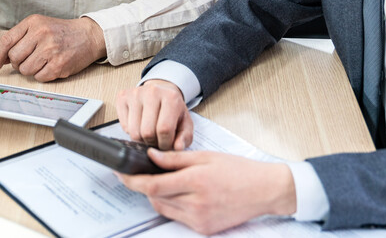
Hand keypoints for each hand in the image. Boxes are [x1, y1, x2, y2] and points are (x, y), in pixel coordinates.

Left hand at [0, 15, 106, 81]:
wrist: (88, 36)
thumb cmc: (61, 32)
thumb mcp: (39, 26)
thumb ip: (20, 39)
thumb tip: (1, 59)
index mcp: (33, 23)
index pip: (7, 40)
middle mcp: (41, 34)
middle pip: (14, 58)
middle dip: (18, 63)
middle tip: (29, 59)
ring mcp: (50, 50)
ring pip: (25, 70)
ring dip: (31, 70)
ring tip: (42, 61)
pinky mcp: (59, 65)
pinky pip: (39, 77)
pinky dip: (42, 75)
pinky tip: (50, 66)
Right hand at [117, 80, 193, 149]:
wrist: (161, 92)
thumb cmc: (173, 110)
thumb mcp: (185, 123)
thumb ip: (185, 138)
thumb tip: (177, 148)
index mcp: (171, 97)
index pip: (164, 130)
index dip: (165, 144)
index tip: (166, 144)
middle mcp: (152, 92)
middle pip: (147, 132)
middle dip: (153, 142)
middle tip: (157, 139)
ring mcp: (136, 93)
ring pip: (134, 132)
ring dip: (142, 139)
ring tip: (149, 133)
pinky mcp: (123, 97)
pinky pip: (124, 126)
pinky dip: (132, 131)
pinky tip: (139, 125)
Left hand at [117, 152, 295, 234]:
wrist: (264, 190)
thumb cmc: (238, 170)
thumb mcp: (205, 157)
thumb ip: (175, 158)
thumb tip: (151, 156)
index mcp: (196, 181)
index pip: (153, 184)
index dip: (132, 180)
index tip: (121, 173)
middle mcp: (196, 204)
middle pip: (155, 197)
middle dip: (144, 185)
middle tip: (141, 172)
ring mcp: (199, 219)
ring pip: (163, 208)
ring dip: (157, 195)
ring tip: (164, 181)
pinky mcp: (203, 229)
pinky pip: (177, 217)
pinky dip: (172, 205)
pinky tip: (179, 194)